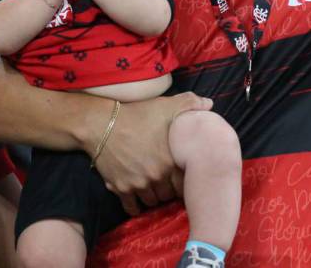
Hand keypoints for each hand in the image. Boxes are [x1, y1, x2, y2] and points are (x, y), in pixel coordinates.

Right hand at [94, 92, 213, 214]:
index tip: (182, 178)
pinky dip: (135, 207)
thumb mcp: (164, 105)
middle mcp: (156, 177)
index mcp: (170, 161)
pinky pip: (131, 207)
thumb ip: (190, 102)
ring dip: (153, 198)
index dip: (185, 182)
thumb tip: (209, 104)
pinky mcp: (121, 188)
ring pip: (152, 202)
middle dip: (168, 191)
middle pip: (168, 195)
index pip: (185, 184)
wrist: (100, 123)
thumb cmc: (136, 114)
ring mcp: (138, 184)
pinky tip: (137, 203)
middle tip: (167, 184)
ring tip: (153, 190)